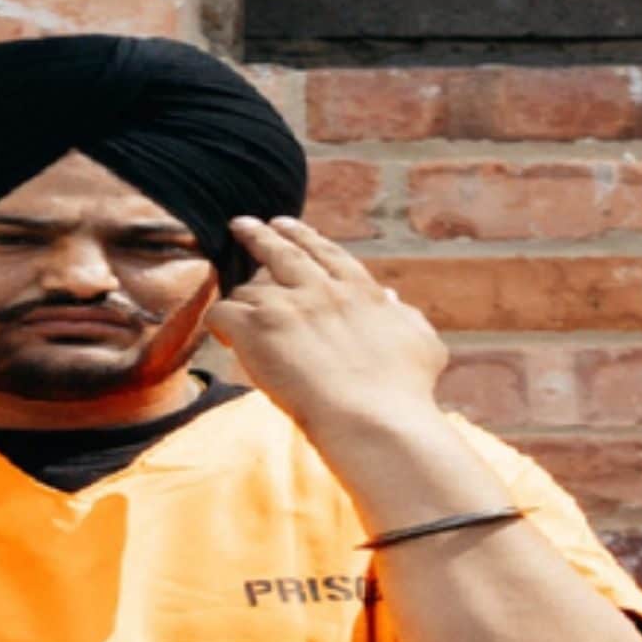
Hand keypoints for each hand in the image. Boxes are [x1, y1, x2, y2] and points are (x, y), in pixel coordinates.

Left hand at [205, 216, 446, 429]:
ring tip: (240, 321)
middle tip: (241, 225)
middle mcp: (320, 289)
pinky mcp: (256, 329)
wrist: (373, 417)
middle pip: (279, 252)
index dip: (302, 236)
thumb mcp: (422, 341)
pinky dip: (220, 324)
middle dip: (258, 235)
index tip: (284, 224)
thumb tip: (392, 299)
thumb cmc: (403, 390)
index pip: (324, 252)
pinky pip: (223, 312)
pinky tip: (226, 339)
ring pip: (247, 290)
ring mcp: (285, 306)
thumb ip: (404, 314)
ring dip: (244, 305)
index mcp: (358, 289)